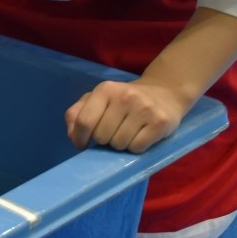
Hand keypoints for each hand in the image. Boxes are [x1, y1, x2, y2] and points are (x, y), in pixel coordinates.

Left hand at [65, 78, 188, 152]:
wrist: (164, 93)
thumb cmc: (123, 100)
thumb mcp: (98, 99)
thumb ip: (77, 113)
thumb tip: (72, 135)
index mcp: (105, 89)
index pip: (84, 121)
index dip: (79, 138)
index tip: (82, 144)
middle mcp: (125, 96)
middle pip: (102, 136)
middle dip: (104, 140)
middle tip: (112, 132)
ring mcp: (144, 109)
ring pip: (119, 144)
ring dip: (120, 145)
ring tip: (127, 133)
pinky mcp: (160, 122)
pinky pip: (137, 148)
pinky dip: (135, 148)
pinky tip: (140, 136)